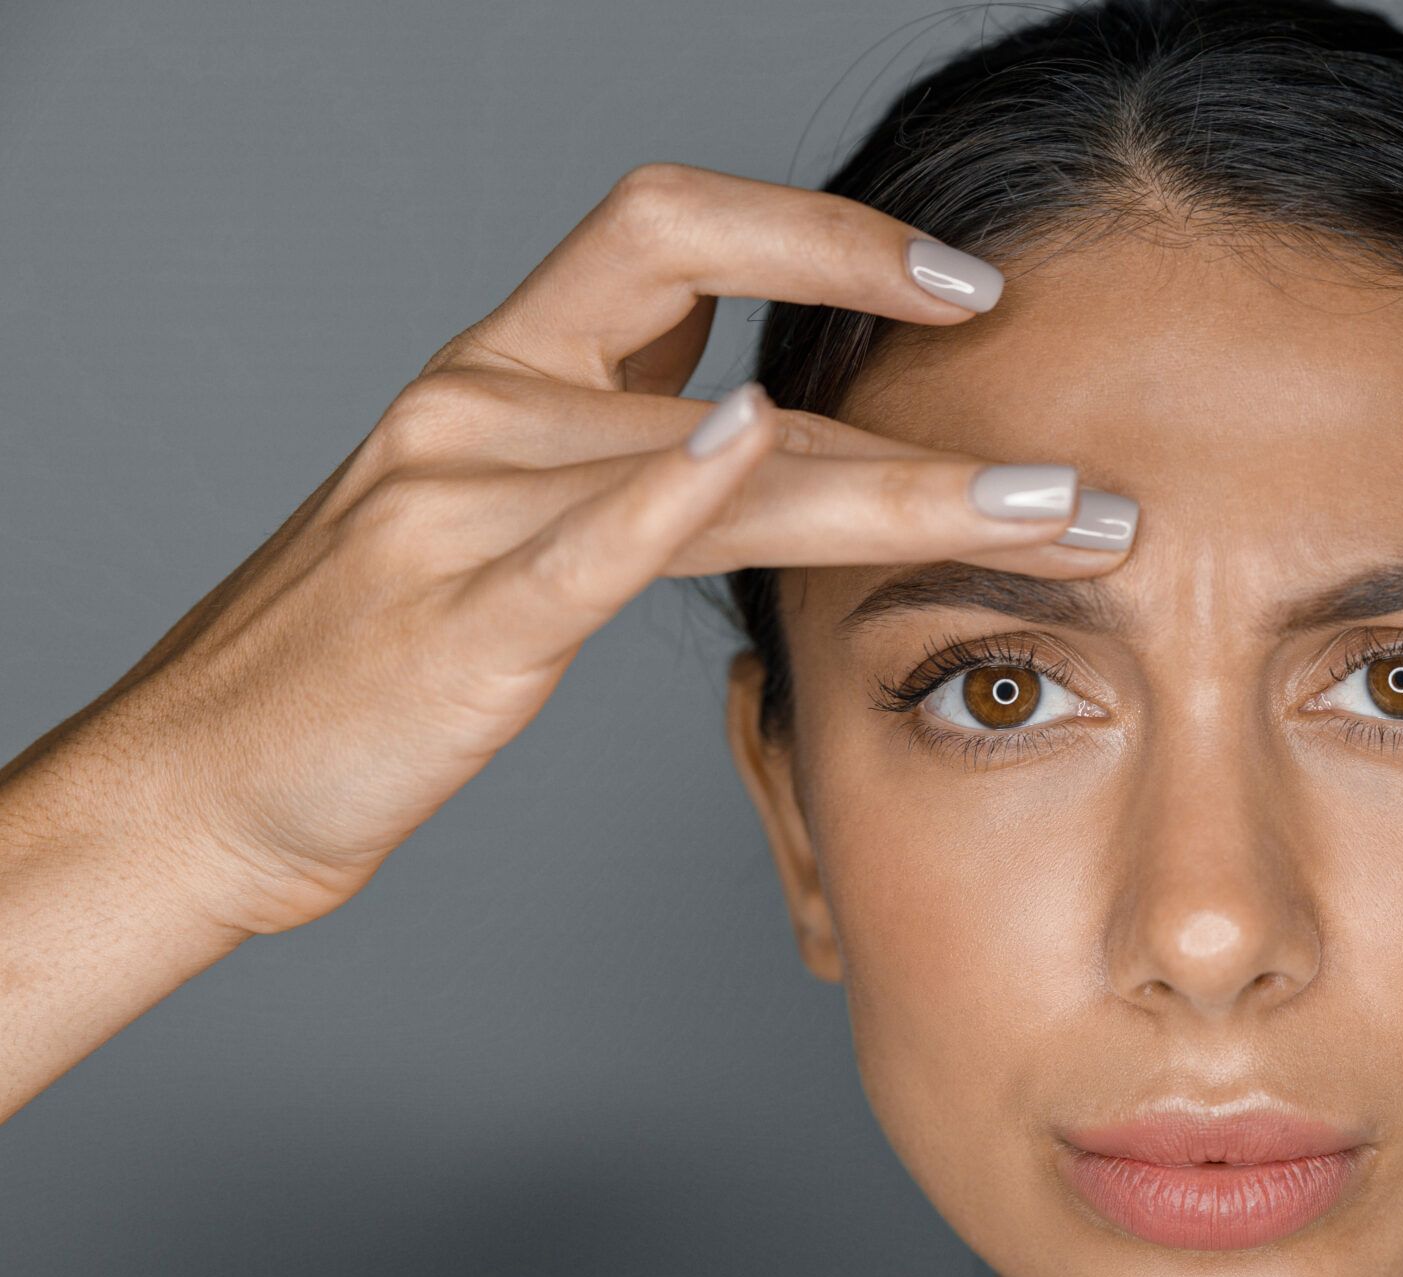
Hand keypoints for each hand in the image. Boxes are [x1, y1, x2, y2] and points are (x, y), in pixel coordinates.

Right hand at [8, 161, 1127, 939]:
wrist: (195, 790)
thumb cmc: (362, 665)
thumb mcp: (498, 521)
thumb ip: (616, 454)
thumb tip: (764, 419)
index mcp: (499, 375)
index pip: (672, 229)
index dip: (824, 232)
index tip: (963, 282)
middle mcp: (477, 409)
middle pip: (726, 331)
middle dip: (912, 367)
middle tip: (1076, 446)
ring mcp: (459, 504)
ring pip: (718, 460)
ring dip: (904, 488)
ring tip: (1052, 518)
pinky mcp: (454, 619)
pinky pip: (584, 543)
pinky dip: (675, 490)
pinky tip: (768, 450)